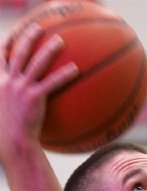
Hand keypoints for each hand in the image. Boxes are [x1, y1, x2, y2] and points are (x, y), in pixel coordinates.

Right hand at [0, 23, 77, 156]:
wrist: (13, 142)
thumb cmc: (10, 135)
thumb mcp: (5, 114)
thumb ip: (11, 105)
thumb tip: (22, 108)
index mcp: (0, 83)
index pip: (1, 58)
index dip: (7, 45)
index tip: (13, 37)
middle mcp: (9, 81)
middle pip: (19, 52)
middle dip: (28, 37)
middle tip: (38, 28)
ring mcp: (21, 88)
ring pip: (36, 62)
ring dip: (49, 49)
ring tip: (61, 41)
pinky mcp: (34, 97)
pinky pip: (52, 82)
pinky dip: (64, 74)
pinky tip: (76, 69)